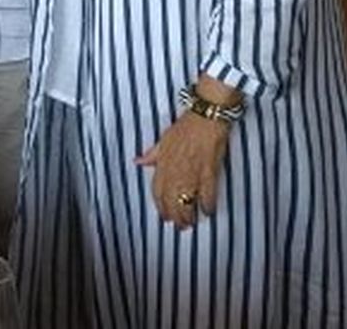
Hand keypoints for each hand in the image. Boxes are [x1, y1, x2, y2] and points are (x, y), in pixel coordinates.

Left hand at [135, 114, 229, 229]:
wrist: (205, 119)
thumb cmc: (184, 128)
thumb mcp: (162, 141)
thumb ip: (151, 155)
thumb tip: (137, 162)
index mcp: (162, 164)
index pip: (157, 191)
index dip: (161, 206)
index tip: (164, 216)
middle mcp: (175, 172)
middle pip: (172, 201)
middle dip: (175, 216)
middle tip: (180, 226)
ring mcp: (192, 173)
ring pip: (187, 201)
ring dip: (188, 215)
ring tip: (191, 223)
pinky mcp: (209, 172)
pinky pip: (207, 194)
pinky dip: (208, 205)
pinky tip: (208, 212)